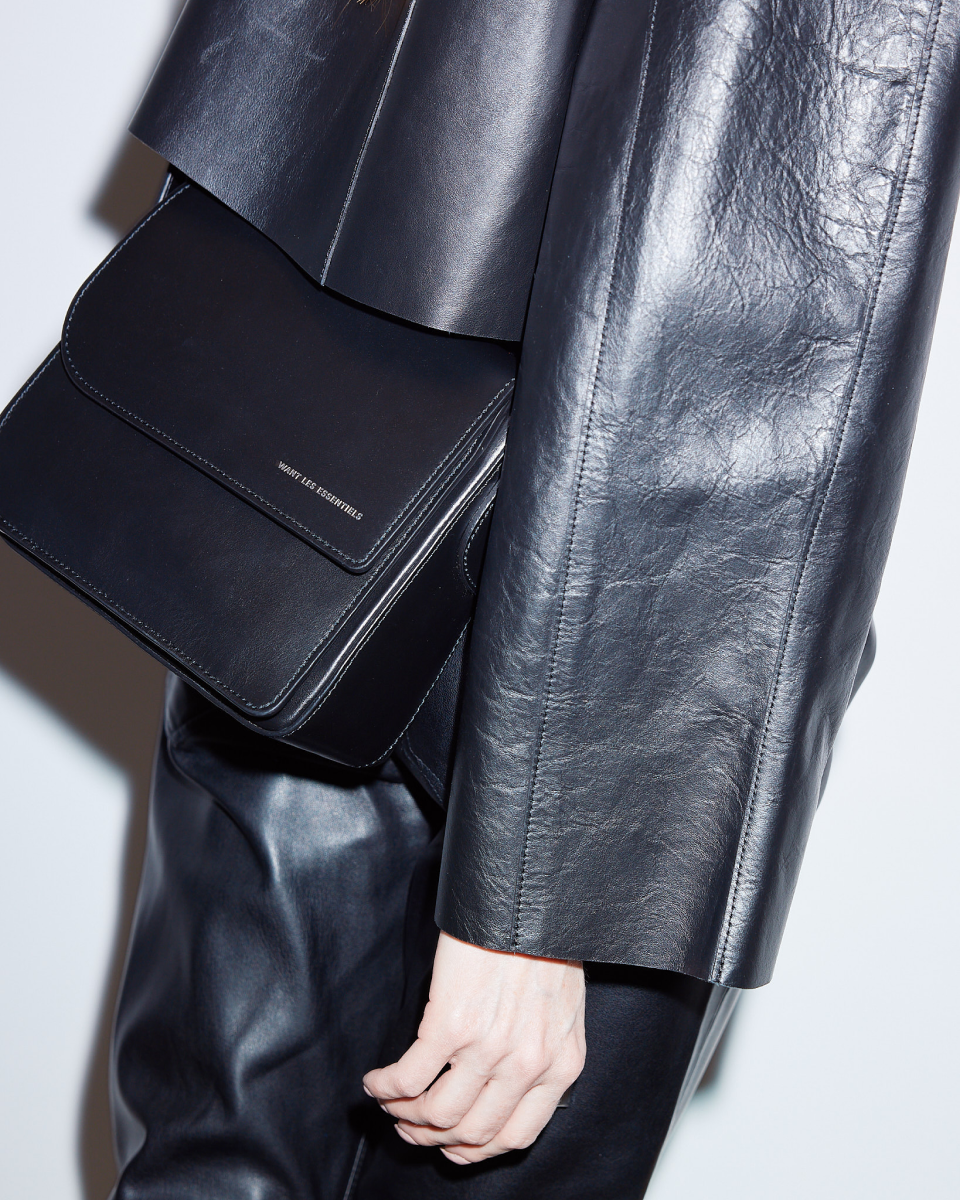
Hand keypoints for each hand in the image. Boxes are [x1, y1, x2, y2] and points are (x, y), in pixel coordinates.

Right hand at [363, 930, 585, 1164]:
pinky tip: (376, 1081)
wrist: (525, 894)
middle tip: (411, 1126)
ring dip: (404, 1116)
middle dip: (433, 1137)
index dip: (476, 1148)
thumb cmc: (543, 939)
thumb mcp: (562, 1007)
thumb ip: (543, 1049)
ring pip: (437, 1114)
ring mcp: (488, 1048)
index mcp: (560, 1064)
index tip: (452, 1143)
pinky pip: (408, 1078)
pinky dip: (385, 1088)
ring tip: (391, 1102)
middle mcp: (527, 1065)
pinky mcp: (450, 1024)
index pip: (516, 1135)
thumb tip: (506, 1080)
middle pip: (471, 1132)